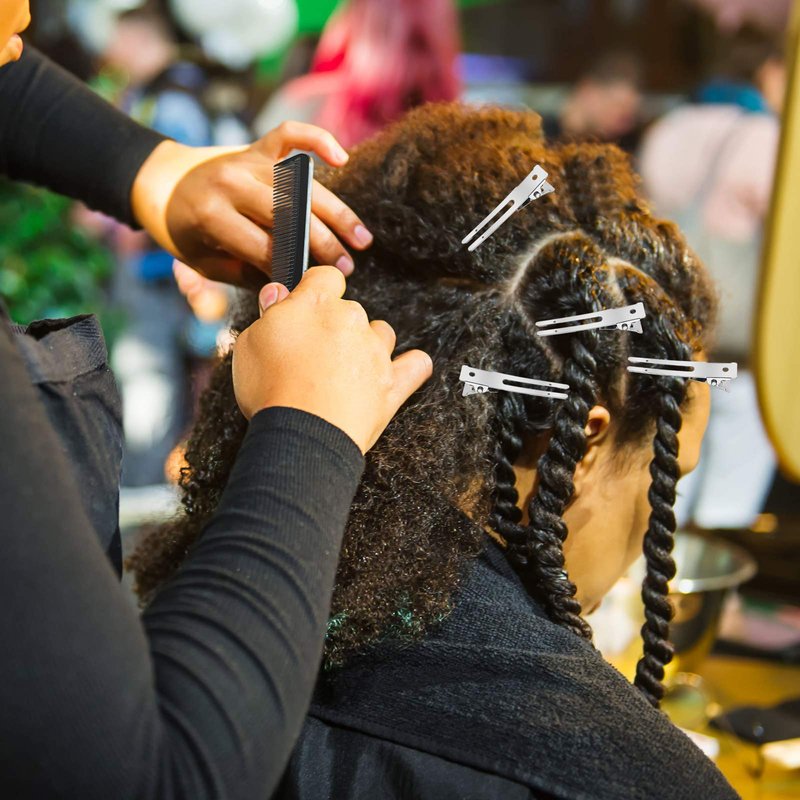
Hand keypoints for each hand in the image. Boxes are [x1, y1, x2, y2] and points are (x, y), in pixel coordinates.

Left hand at [130, 122, 373, 288]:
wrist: (161, 182)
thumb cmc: (186, 232)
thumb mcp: (205, 263)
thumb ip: (246, 274)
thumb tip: (290, 286)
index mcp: (212, 216)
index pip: (265, 247)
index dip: (291, 269)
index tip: (314, 285)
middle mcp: (231, 183)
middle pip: (290, 216)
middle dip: (323, 244)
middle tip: (347, 267)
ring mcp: (246, 161)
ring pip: (302, 186)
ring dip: (336, 213)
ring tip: (361, 239)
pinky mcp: (256, 147)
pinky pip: (291, 135)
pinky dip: (317, 140)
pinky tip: (341, 159)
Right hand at [232, 267, 432, 452]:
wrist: (302, 435)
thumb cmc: (270, 390)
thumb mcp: (251, 344)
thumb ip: (269, 314)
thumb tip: (277, 293)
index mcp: (315, 305)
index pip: (325, 277)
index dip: (316, 289)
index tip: (306, 306)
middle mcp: (351, 321)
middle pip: (351, 310)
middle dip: (335, 327)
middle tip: (312, 355)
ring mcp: (376, 353)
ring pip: (382, 334)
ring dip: (369, 344)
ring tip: (346, 369)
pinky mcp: (392, 384)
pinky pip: (415, 366)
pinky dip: (411, 366)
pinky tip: (403, 369)